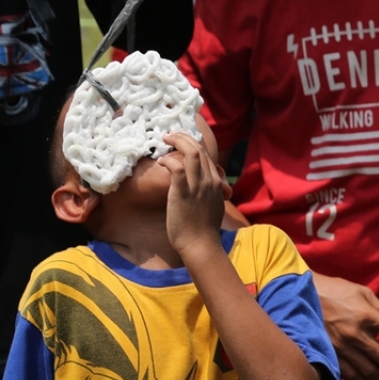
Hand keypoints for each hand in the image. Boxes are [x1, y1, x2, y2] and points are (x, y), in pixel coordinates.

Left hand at [159, 132, 232, 255]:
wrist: (200, 244)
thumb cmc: (203, 229)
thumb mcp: (212, 205)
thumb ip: (209, 192)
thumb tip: (201, 186)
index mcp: (217, 183)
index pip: (207, 155)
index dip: (193, 143)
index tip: (181, 140)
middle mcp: (210, 181)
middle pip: (199, 149)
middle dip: (183, 137)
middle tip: (170, 135)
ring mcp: (198, 186)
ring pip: (191, 153)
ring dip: (177, 142)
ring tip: (165, 140)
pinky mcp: (183, 193)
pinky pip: (177, 168)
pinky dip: (168, 161)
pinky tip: (161, 162)